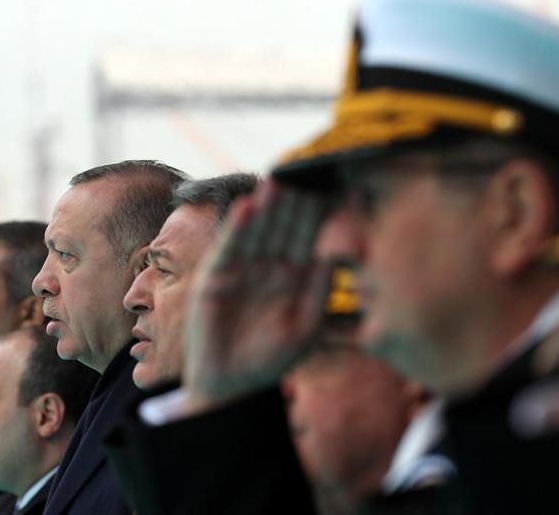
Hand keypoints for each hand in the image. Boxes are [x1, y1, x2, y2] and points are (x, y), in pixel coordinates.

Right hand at [181, 180, 333, 409]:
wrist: (231, 383)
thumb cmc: (274, 358)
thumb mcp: (307, 325)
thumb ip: (322, 289)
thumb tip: (339, 251)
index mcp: (297, 275)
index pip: (312, 238)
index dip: (324, 216)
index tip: (341, 190)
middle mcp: (271, 265)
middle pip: (285, 227)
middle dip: (296, 203)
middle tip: (307, 175)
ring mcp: (243, 268)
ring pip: (259, 231)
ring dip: (266, 207)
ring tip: (276, 183)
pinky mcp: (217, 274)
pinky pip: (229, 247)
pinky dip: (237, 228)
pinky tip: (248, 207)